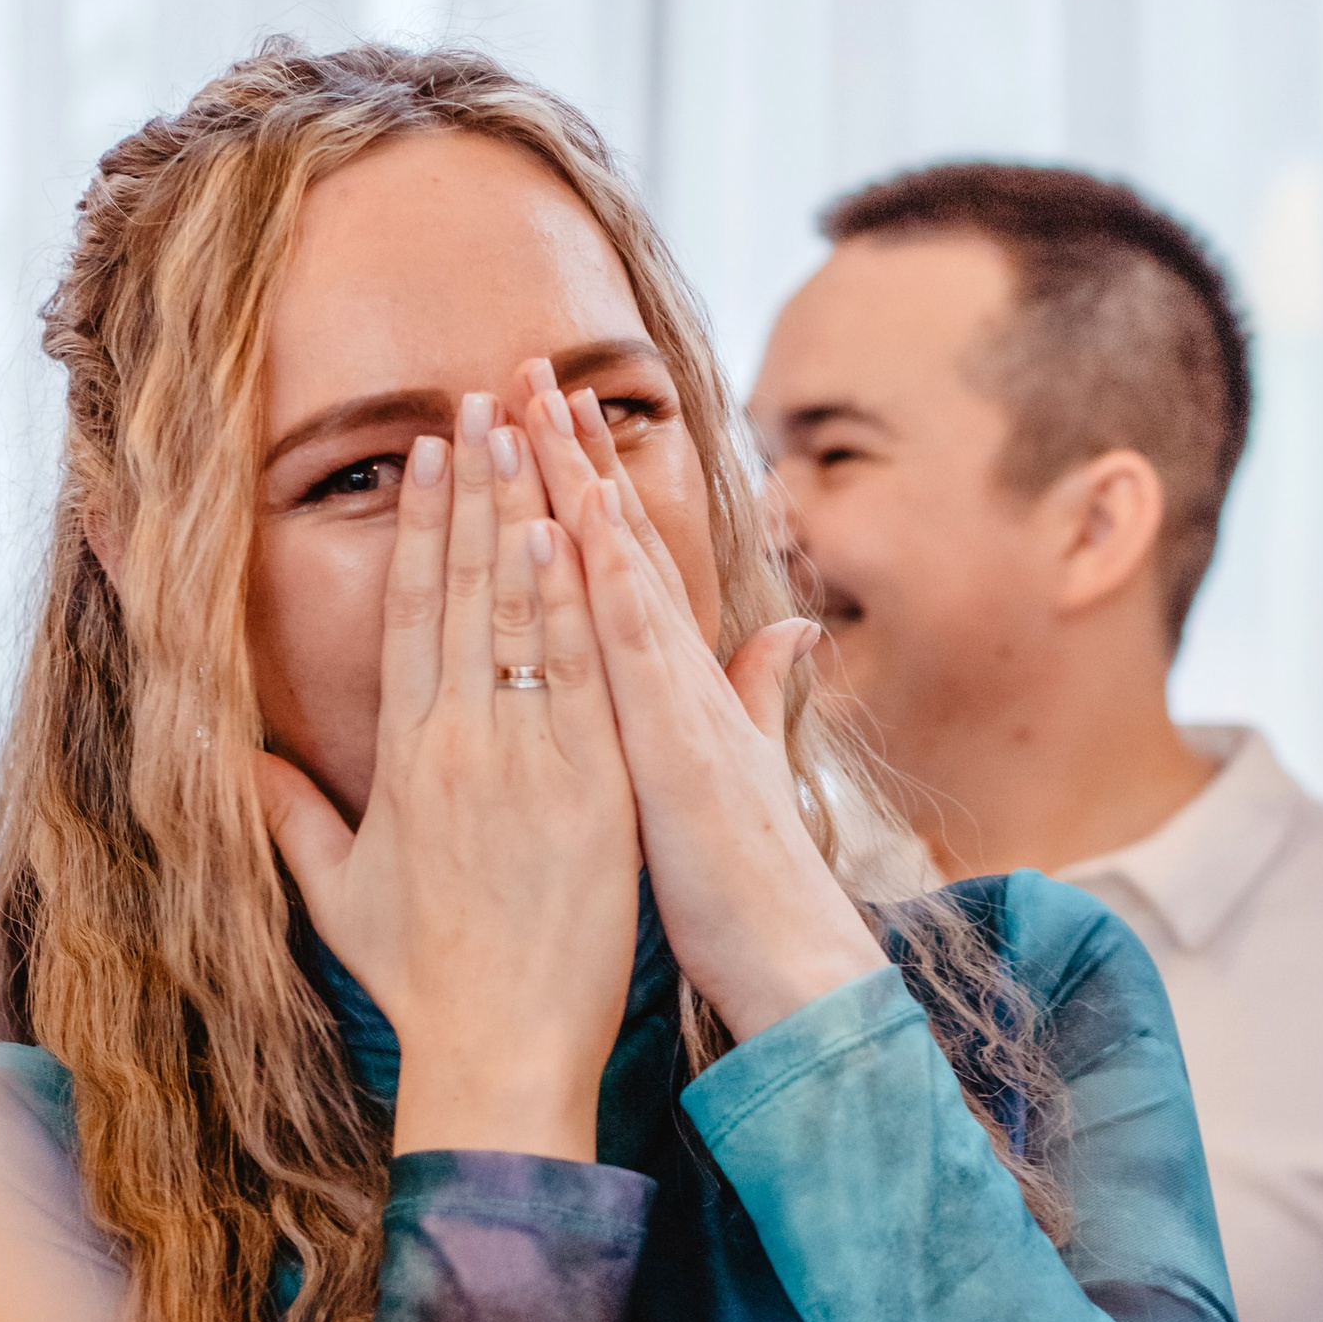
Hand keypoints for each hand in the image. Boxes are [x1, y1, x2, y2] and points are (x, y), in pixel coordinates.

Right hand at [257, 394, 640, 1160]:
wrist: (496, 1048)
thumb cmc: (421, 980)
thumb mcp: (340, 894)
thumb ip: (295, 818)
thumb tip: (248, 762)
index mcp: (405, 758)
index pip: (412, 614)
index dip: (421, 527)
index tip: (431, 455)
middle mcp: (462, 744)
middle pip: (466, 591)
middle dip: (476, 491)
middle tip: (483, 402)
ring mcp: (530, 762)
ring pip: (525, 617)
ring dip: (528, 518)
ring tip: (532, 436)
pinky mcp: (594, 791)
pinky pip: (585, 679)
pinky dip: (580, 605)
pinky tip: (580, 538)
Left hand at [521, 368, 884, 1045]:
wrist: (786, 954)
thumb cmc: (748, 880)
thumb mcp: (742, 772)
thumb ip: (759, 693)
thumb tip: (795, 631)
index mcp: (672, 685)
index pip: (615, 566)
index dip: (581, 487)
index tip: (542, 418)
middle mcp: (675, 675)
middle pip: (612, 545)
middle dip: (570, 455)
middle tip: (528, 368)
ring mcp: (676, 701)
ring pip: (617, 570)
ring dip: (579, 481)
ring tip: (539, 401)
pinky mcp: (676, 741)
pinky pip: (630, 645)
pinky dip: (604, 574)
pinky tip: (574, 512)